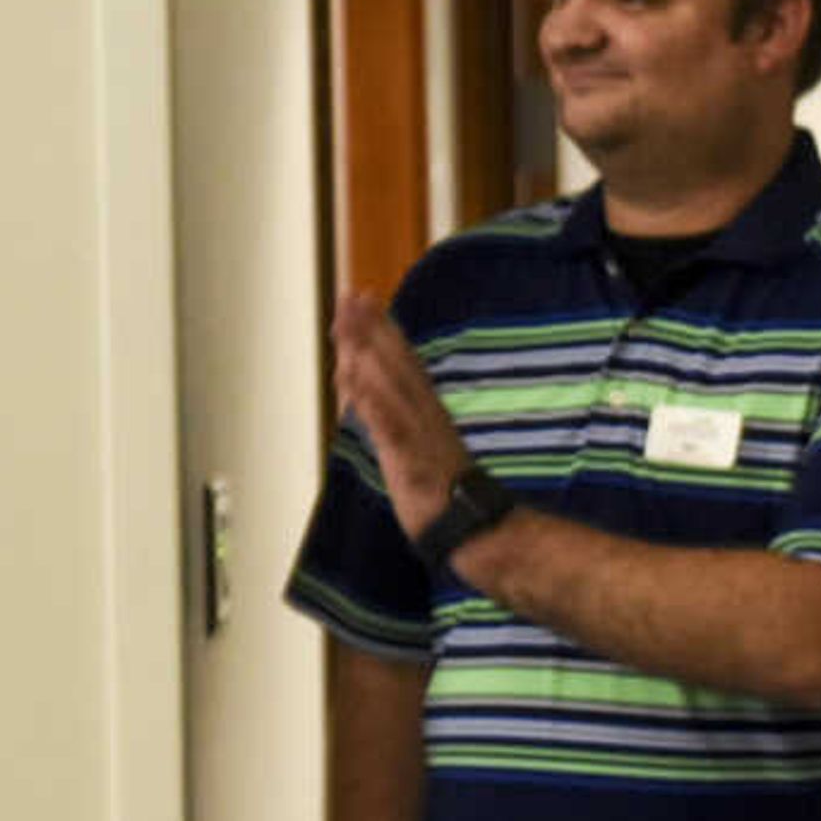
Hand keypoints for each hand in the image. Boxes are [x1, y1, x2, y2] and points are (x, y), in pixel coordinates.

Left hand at [329, 290, 473, 541]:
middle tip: (351, 295)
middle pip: (393, 362)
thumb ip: (388, 414)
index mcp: (422, 409)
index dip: (379, 327)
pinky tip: (354, 378)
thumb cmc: (441, 489)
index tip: (360, 297)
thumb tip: (363, 388)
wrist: (470, 526)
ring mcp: (417, 433)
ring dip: (370, 352)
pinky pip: (389, 424)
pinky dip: (372, 399)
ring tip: (351, 324)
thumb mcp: (412, 445)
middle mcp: (421, 413)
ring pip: (390, 384)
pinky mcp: (411, 457)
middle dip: (371, 328)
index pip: (398, 360)